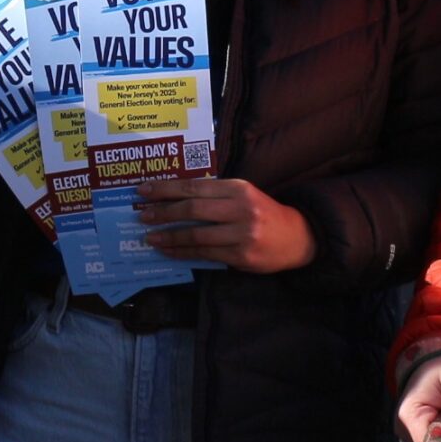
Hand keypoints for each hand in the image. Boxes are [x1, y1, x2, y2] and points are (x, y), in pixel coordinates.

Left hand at [136, 177, 316, 272]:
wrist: (297, 237)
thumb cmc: (262, 213)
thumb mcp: (242, 195)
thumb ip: (214, 195)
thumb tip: (172, 198)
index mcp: (238, 188)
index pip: (194, 186)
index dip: (166, 189)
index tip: (144, 191)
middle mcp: (240, 208)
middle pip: (192, 209)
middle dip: (163, 212)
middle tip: (143, 215)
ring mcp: (242, 233)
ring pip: (196, 234)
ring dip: (169, 236)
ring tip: (150, 236)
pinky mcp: (241, 255)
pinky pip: (204, 253)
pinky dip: (182, 252)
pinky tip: (169, 250)